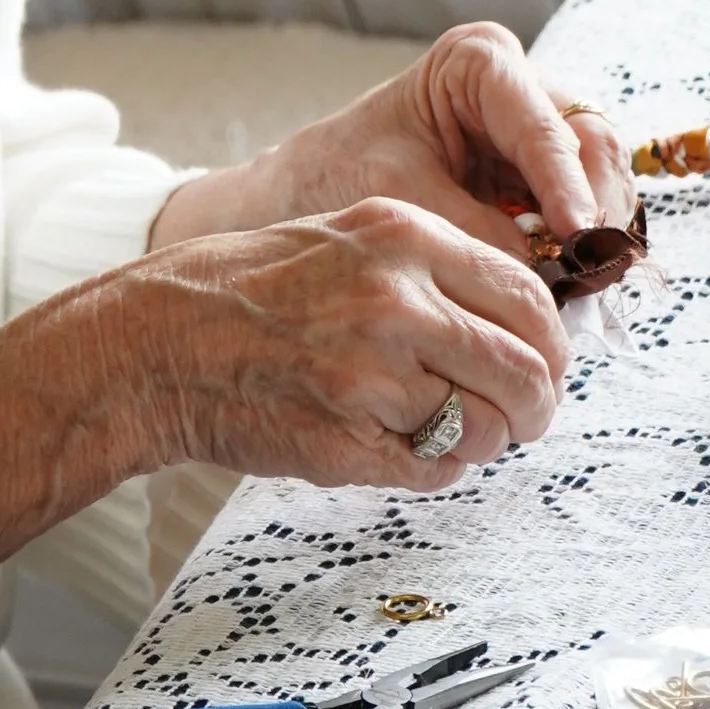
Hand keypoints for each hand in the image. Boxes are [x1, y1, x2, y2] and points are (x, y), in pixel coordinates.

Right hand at [100, 195, 572, 488]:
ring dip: (484, 442)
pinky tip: (398, 446)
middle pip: (524, 370)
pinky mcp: (347, 439)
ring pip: (486, 429)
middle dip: (536, 406)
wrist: (158, 341)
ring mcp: (371, 374)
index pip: (529, 298)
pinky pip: (435, 470)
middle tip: (525, 418)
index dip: (551, 346)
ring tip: (452, 433)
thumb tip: (521, 323)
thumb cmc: (251, 290)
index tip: (546, 366)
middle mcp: (396, 301)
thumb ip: (433, 270)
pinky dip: (433, 469)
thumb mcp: (348, 237)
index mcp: (404, 238)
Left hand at [148, 21, 639, 297]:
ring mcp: (540, 127)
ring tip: (583, 285)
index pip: (541, 123)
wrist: (310, 194)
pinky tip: (571, 283)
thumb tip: (538, 270)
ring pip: (602, 176)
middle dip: (595, 208)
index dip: (565, 182)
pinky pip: (586, 205)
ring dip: (598, 233)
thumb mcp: (399, 198)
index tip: (576, 233)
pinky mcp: (544, 174)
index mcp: (480, 60)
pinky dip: (583, 245)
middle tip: (592, 270)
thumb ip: (471, 229)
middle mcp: (522, 84)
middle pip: (590, 141)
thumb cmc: (340, 177)